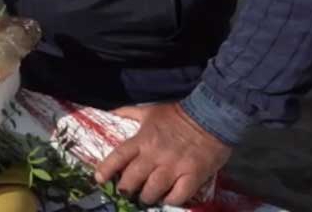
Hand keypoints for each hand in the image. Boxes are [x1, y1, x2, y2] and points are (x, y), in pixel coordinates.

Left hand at [94, 102, 231, 206]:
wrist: (212, 116)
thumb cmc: (178, 114)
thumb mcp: (150, 110)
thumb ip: (129, 112)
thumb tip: (111, 111)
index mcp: (143, 139)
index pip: (118, 157)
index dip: (106, 169)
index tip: (99, 179)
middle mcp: (155, 155)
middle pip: (133, 178)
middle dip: (126, 188)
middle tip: (126, 192)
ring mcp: (174, 167)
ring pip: (153, 190)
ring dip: (146, 197)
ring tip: (146, 198)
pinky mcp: (193, 176)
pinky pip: (178, 195)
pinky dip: (171, 200)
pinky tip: (168, 200)